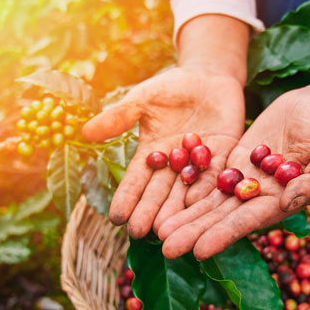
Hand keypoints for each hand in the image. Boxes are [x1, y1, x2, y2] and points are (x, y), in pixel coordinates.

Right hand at [82, 66, 244, 238]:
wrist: (209, 76)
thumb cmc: (171, 87)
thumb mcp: (142, 99)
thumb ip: (119, 117)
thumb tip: (85, 132)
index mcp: (151, 153)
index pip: (136, 181)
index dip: (126, 199)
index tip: (116, 218)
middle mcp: (174, 165)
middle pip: (160, 192)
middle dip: (149, 212)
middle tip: (140, 233)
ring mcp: (199, 163)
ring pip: (186, 191)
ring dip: (177, 211)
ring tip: (168, 230)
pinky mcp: (224, 156)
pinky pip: (215, 175)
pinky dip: (207, 190)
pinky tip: (199, 206)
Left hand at [157, 87, 309, 260]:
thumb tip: (288, 203)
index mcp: (282, 202)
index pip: (247, 222)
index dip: (223, 236)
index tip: (198, 251)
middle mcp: (259, 196)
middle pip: (221, 217)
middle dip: (194, 232)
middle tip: (165, 247)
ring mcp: (245, 179)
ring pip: (210, 200)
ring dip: (185, 215)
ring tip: (158, 231)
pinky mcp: (236, 160)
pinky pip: (209, 175)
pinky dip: (189, 186)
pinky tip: (167, 198)